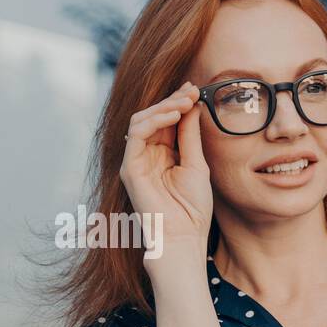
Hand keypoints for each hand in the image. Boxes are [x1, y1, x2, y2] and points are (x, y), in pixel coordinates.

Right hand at [118, 81, 212, 271]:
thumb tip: (192, 106)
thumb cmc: (192, 208)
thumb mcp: (196, 165)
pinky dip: (154, 120)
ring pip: (142, 120)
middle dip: (172, 100)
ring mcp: (137, 160)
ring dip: (164, 106)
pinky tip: (173, 115)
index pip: (167, 121)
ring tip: (185, 101)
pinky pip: (136, 134)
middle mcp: (148, 155)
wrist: (183, 236)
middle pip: (154, 116)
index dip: (179, 103)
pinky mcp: (130, 167)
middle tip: (191, 90)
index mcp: (164, 154)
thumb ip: (191, 136)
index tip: (195, 89)